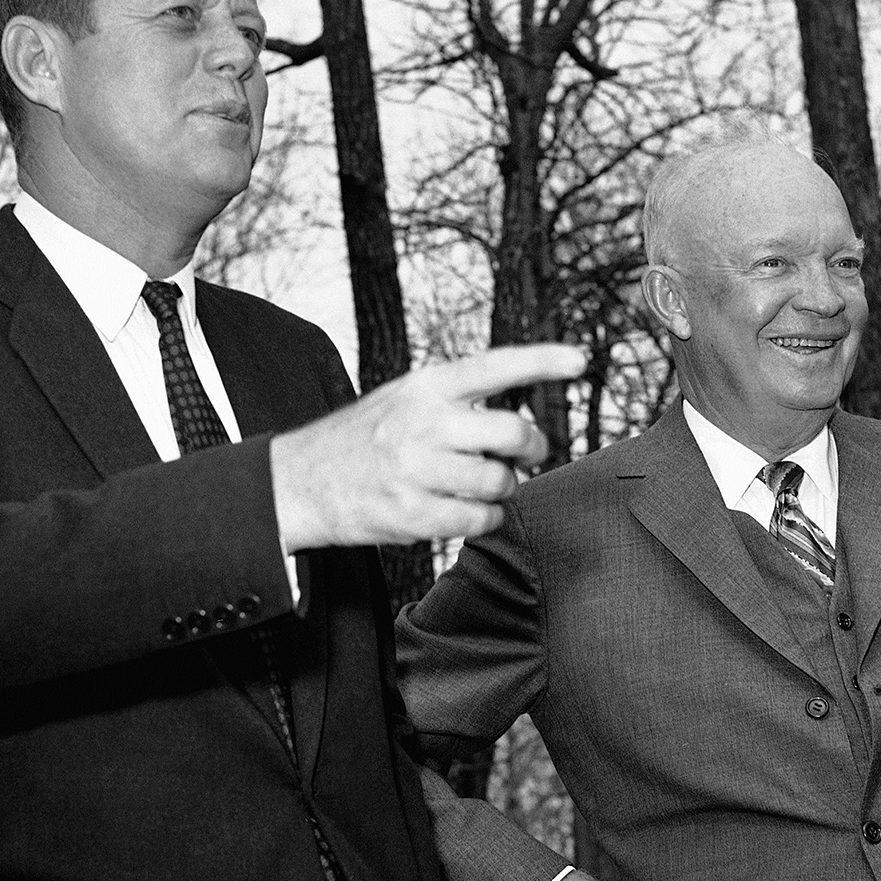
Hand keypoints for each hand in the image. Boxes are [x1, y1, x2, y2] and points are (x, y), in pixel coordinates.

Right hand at [270, 344, 586, 552]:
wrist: (301, 481)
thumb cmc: (365, 438)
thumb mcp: (403, 398)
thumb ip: (457, 401)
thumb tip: (522, 421)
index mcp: (425, 385)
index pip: (495, 365)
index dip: (543, 361)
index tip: (580, 360)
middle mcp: (424, 422)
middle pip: (514, 432)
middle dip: (532, 447)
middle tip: (527, 454)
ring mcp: (417, 470)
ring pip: (501, 482)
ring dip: (503, 488)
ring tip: (481, 484)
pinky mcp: (412, 513)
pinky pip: (480, 519)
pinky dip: (484, 518)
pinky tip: (464, 509)